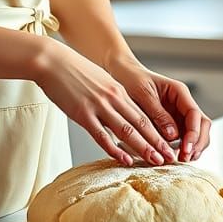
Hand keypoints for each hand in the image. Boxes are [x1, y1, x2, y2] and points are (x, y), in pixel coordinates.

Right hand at [31, 40, 178, 166]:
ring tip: (155, 161)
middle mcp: (112, 98)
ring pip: (126, 130)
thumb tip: (117, 111)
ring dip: (143, 147)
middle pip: (141, 123)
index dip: (157, 132)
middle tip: (170, 158)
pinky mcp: (83, 113)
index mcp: (117, 90)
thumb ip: (109, 95)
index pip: (143, 115)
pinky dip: (115, 148)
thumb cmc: (72, 69)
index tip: (167, 145)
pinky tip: (124, 159)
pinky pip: (102, 135)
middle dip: (157, 142)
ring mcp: (98, 106)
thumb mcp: (98, 79)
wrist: (52, 60)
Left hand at [108, 59, 211, 162]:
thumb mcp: (143, 94)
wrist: (122, 74)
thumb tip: (173, 135)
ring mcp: (179, 114)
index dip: (193, 132)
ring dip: (192, 148)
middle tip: (186, 158)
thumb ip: (158, 113)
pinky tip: (176, 157)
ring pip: (196, 133)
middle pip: (202, 125)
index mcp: (179, 92)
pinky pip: (183, 138)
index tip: (186, 147)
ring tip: (182, 160)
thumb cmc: (132, 79)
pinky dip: (183, 148)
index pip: (194, 113)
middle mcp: (182, 103)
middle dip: (197, 143)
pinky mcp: (172, 124)